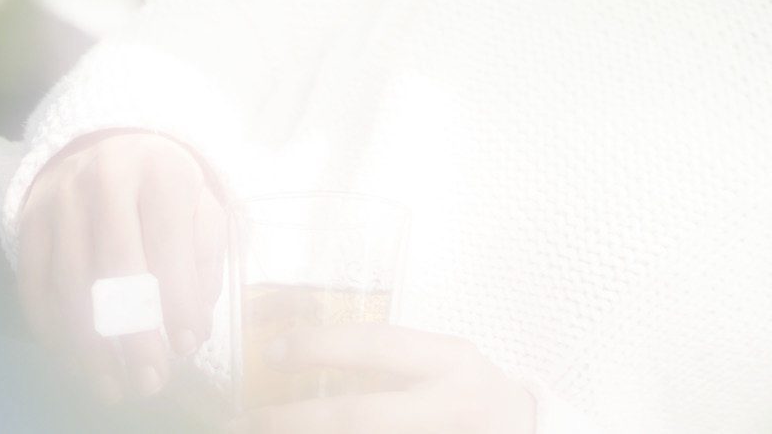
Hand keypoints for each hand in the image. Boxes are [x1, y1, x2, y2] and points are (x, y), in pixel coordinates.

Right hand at [15, 130, 226, 402]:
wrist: (108, 145)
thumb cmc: (166, 189)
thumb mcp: (202, 208)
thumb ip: (204, 262)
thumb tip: (191, 329)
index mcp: (161, 170)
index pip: (170, 242)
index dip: (178, 300)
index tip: (187, 346)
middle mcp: (104, 179)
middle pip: (116, 268)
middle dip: (134, 334)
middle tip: (151, 380)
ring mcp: (58, 201)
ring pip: (70, 286)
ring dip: (92, 347)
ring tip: (114, 386)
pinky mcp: (26, 224)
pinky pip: (35, 288)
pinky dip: (55, 333)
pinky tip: (78, 362)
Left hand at [232, 325, 536, 433]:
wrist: (526, 431)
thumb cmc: (469, 392)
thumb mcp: (445, 362)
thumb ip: (393, 361)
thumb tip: (304, 362)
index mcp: (449, 360)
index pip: (378, 346)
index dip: (321, 347)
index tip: (273, 351)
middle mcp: (448, 403)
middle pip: (361, 416)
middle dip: (295, 421)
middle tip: (245, 421)